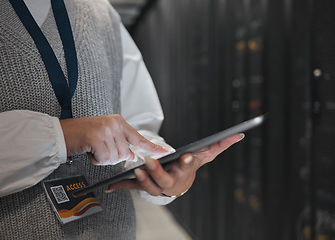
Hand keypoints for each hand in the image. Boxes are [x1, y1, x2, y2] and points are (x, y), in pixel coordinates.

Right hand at [60, 114, 168, 164]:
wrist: (61, 132)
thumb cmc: (82, 135)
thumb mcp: (104, 135)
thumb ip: (120, 143)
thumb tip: (131, 155)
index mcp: (118, 122)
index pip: (139, 138)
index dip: (153, 147)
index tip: (166, 152)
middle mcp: (113, 124)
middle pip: (124, 153)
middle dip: (112, 157)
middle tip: (98, 149)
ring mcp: (105, 130)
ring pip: (115, 157)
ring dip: (103, 159)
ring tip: (92, 148)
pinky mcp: (96, 137)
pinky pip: (104, 158)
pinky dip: (96, 159)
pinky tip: (89, 150)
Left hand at [106, 133, 243, 195]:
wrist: (177, 183)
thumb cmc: (187, 167)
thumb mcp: (204, 156)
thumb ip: (221, 146)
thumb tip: (241, 135)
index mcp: (184, 173)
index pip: (188, 167)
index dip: (188, 162)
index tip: (187, 155)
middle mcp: (171, 182)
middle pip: (164, 180)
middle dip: (158, 172)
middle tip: (150, 161)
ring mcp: (155, 186)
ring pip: (148, 187)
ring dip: (141, 180)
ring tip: (135, 170)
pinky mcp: (141, 185)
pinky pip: (131, 187)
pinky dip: (121, 187)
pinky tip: (110, 187)